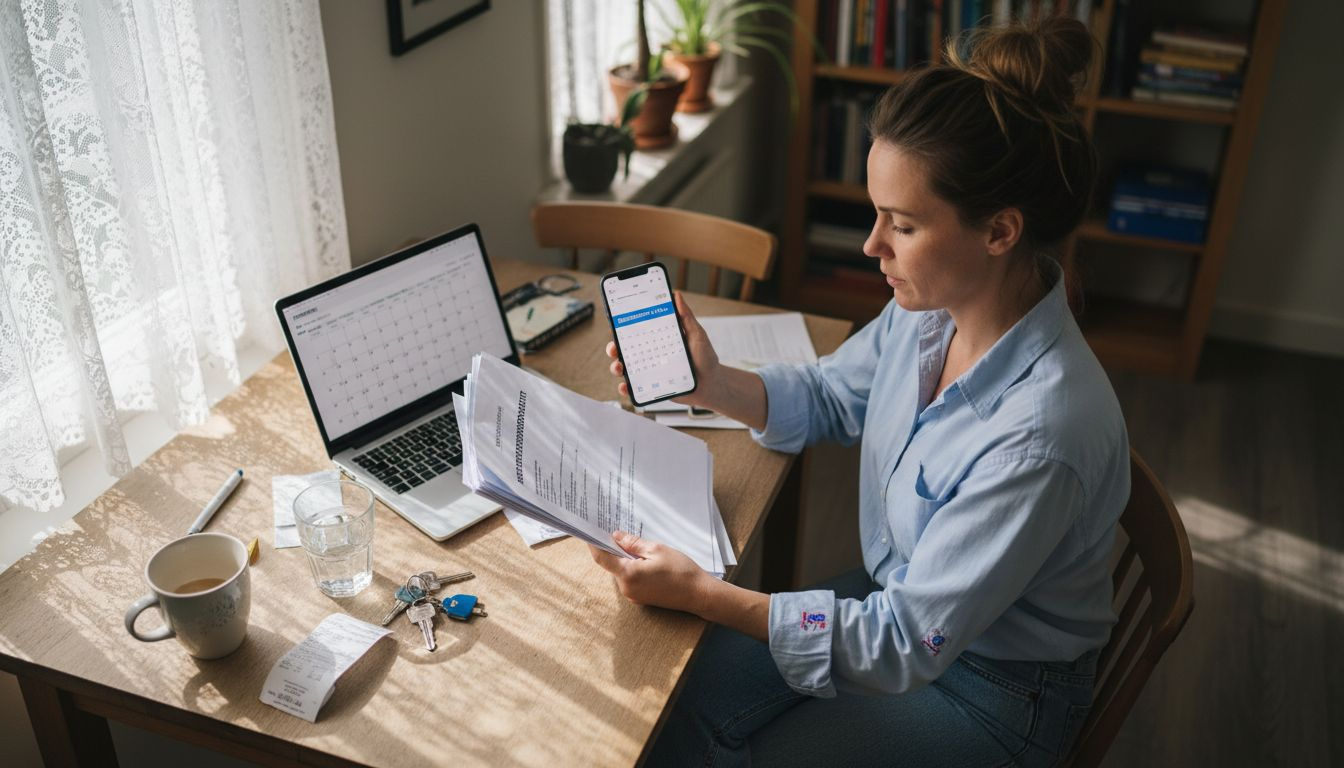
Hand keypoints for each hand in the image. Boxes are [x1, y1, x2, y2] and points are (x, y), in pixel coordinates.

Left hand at [589, 531, 710, 614]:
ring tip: (639, 547)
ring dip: (625, 559)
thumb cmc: (681, 570)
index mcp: (628, 574)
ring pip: (621, 572)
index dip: (594, 544)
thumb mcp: (657, 549)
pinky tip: (645, 561)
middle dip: (614, 549)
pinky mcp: (640, 598)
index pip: (602, 558)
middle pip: (612, 564)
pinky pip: (630, 580)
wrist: (699, 594)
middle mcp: (627, 588)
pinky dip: (632, 569)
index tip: (589, 532)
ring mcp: (633, 596)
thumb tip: (616, 537)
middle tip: (619, 533)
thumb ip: (633, 544)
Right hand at [605, 291, 721, 409]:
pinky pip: (635, 388)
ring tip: (619, 367)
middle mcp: (652, 354)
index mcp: (659, 339)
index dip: (623, 326)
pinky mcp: (653, 387)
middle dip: (614, 347)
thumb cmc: (705, 358)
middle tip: (614, 348)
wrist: (713, 385)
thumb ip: (686, 317)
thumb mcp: (697, 335)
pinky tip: (626, 386)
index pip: (637, 331)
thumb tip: (676, 295)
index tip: (615, 322)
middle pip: (626, 349)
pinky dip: (626, 387)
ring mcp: (651, 371)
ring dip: (617, 367)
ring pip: (626, 368)